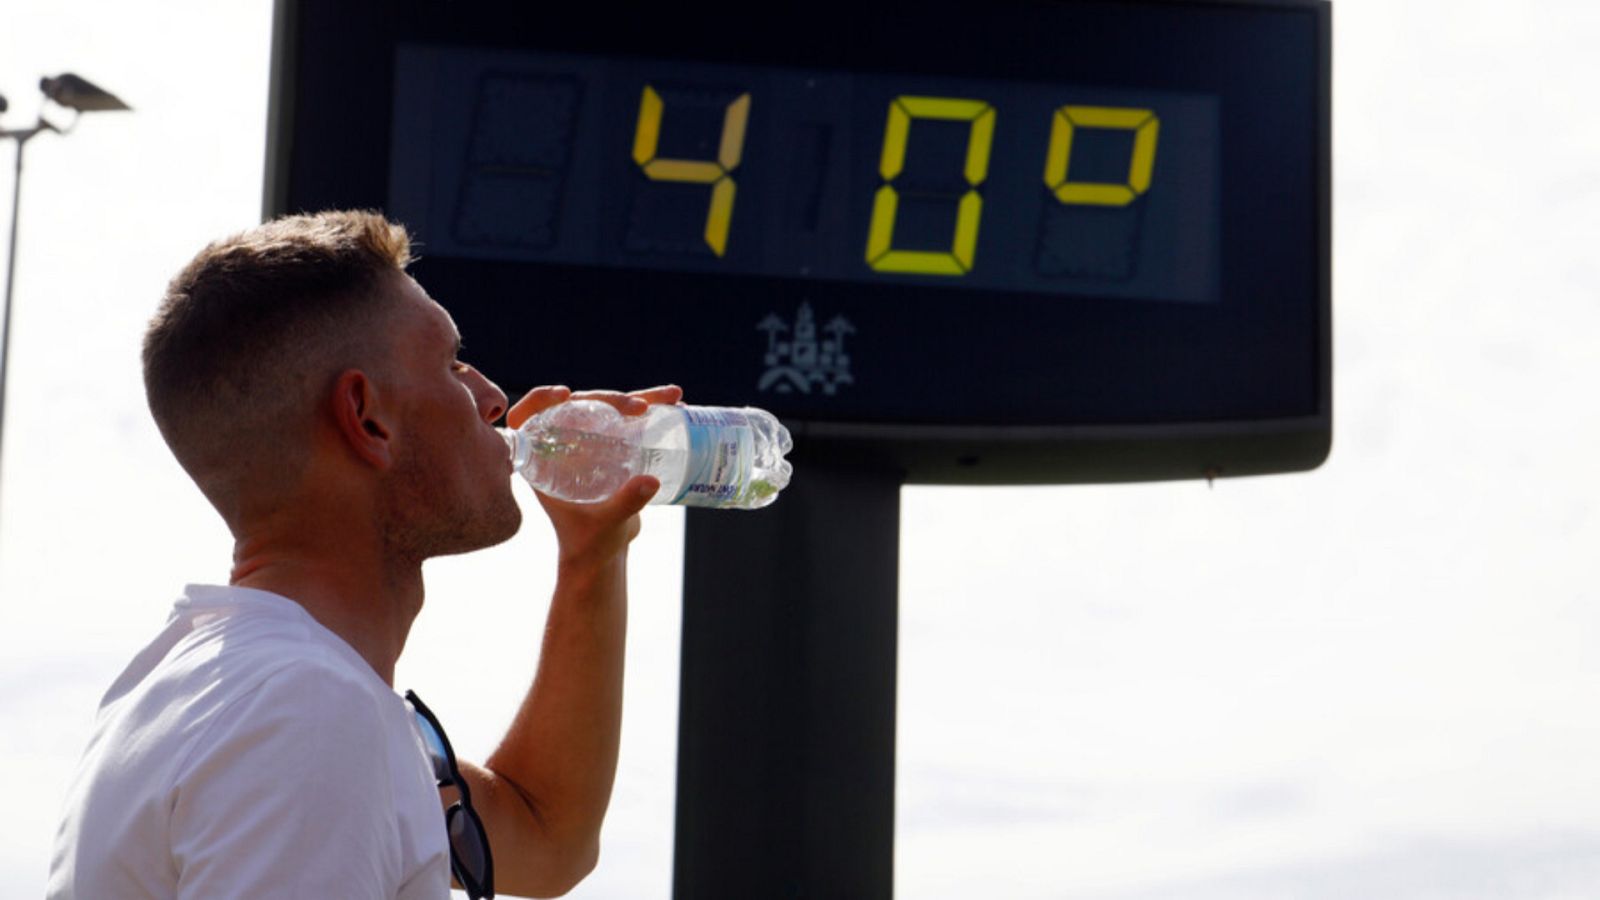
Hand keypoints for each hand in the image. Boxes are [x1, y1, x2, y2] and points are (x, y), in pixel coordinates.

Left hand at [505, 384, 684, 568]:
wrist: (604, 556)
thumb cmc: (590, 544)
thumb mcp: (604, 524)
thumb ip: (624, 504)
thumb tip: (651, 481)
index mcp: (542, 461)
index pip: (529, 418)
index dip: (540, 399)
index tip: (565, 394)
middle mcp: (563, 447)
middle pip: (578, 407)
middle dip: (610, 399)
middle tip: (638, 407)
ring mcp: (589, 446)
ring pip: (608, 410)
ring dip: (640, 398)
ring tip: (672, 396)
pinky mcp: (612, 449)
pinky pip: (629, 423)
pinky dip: (653, 412)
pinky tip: (676, 405)